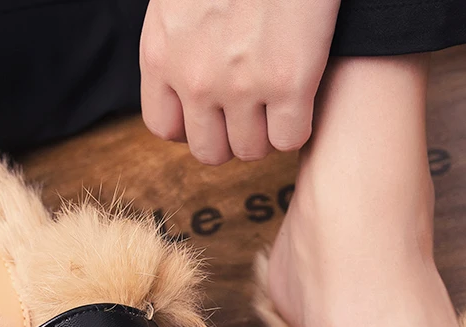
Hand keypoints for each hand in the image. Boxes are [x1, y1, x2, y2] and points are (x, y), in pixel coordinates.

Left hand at [140, 0, 339, 164]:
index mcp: (162, 52)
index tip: (213, 109)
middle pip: (209, 150)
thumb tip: (190, 72)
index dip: (193, 124)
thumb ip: (178, 37)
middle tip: (251, 108)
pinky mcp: (291, 82)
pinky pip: (290, 139)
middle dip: (231, 134)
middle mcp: (196, 78)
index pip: (165, 127)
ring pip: (251, 150)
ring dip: (266, 132)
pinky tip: (303, 97)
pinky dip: (298, 126)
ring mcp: (243, 84)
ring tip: (278, 99)